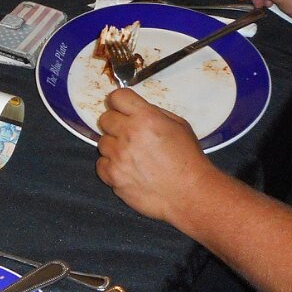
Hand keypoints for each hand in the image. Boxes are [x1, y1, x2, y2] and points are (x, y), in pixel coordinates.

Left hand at [94, 88, 208, 223]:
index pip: (117, 97)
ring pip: (102, 142)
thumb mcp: (179, 125)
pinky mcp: (113, 176)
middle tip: (130, 135)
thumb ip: (154, 113)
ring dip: (114, 147)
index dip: (119, 102)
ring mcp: (119, 156)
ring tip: (133, 156)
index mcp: (146, 117)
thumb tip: (136, 109)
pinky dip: (111, 167)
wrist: (190, 194)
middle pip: (105, 119)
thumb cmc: (188, 160)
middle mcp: (129, 134)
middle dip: (116, 124)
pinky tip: (127, 169)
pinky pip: (101, 164)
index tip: (122, 108)